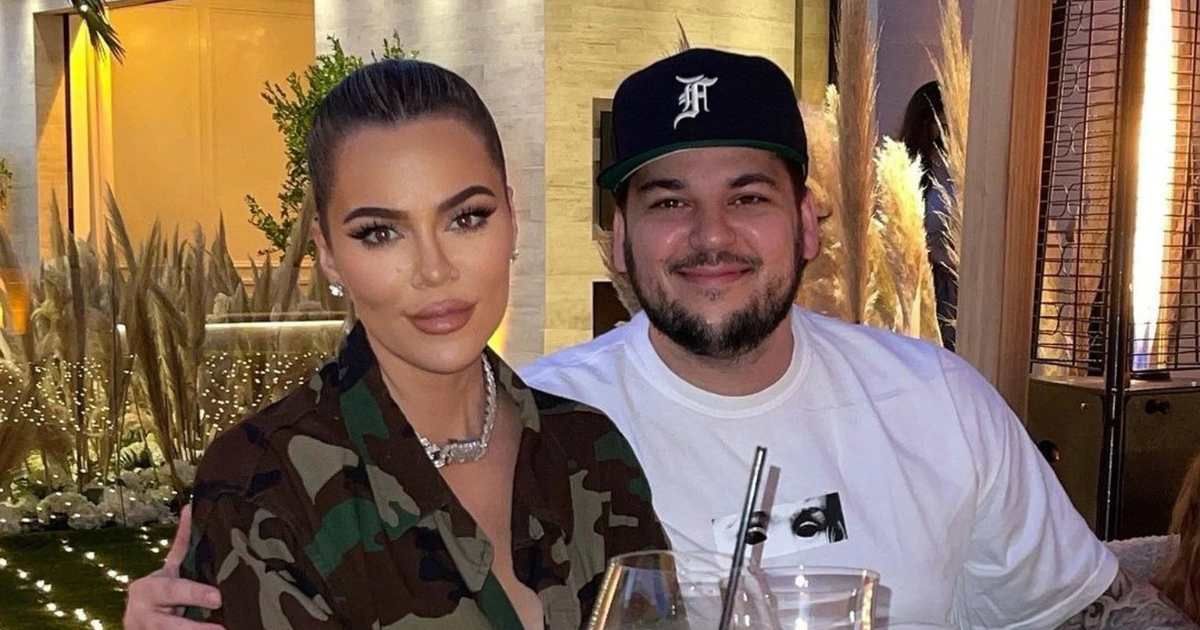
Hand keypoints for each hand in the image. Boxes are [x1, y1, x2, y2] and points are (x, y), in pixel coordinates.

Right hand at [123, 504, 223, 629]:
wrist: (138, 620)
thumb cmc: (159, 592)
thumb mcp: (168, 569)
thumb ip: (180, 544)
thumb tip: (191, 507)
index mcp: (146, 591)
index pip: (171, 590)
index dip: (194, 594)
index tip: (218, 598)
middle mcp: (141, 615)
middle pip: (169, 624)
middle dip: (196, 628)